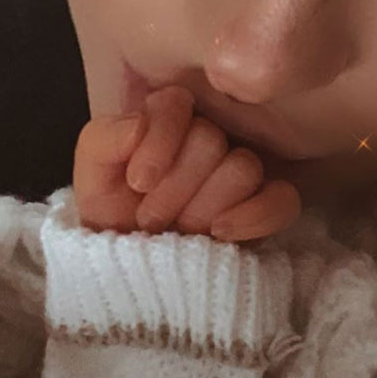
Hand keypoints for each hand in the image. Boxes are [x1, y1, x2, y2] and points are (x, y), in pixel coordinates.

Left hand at [73, 85, 300, 241]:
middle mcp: (211, 138)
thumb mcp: (93, 180)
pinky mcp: (268, 206)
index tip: (139, 182)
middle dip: (174, 187)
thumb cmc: (115, 220)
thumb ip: (103, 140)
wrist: (134, 275)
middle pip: (210, 140)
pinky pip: (284, 200)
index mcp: (170, 121)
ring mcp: (243, 173)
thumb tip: (139, 127)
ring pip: (243, 168)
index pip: (177, 103)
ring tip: (179, 231)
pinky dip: (254, 217)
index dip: (161, 139)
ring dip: (202, 208)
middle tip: (151, 219)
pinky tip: (221, 233)